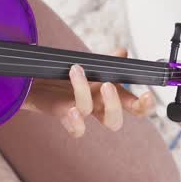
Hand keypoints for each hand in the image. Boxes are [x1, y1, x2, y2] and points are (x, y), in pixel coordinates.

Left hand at [21, 48, 155, 136]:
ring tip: (76, 69)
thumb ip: (107, 62)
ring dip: (85, 91)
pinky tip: (72, 109)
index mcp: (106, 95)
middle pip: (114, 121)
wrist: (32, 79)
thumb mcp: (88, 65)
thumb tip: (123, 52)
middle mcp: (95, 107)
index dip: (144, 105)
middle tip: (107, 85)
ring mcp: (78, 111)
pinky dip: (75, 122)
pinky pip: (74, 128)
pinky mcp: (61, 112)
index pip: (132, 106)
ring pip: (91, 115)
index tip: (148, 94)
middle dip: (115, 105)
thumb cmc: (62, 75)